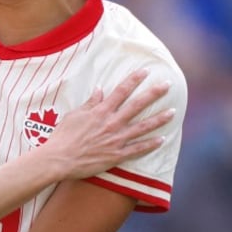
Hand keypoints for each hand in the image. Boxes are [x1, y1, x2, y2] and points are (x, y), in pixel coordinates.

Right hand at [42, 69, 174, 179]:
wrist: (59, 159)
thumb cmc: (63, 136)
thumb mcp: (75, 115)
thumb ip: (90, 102)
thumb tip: (100, 89)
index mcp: (101, 111)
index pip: (121, 91)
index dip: (134, 80)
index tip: (145, 71)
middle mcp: (111, 123)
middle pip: (137, 105)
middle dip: (153, 94)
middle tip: (167, 85)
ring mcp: (116, 140)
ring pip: (142, 127)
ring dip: (159, 119)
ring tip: (173, 111)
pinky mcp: (116, 155)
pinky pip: (137, 149)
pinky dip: (150, 145)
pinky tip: (162, 140)